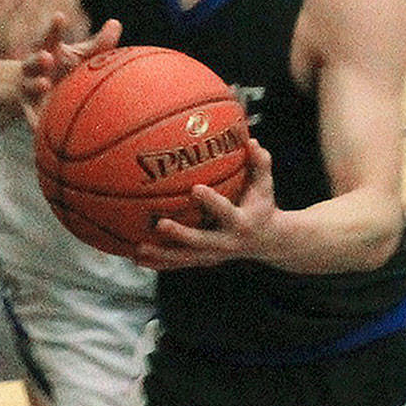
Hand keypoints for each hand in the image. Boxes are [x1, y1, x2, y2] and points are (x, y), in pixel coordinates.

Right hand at [19, 16, 121, 126]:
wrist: (27, 92)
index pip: (49, 38)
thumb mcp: (77, 55)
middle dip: (38, 59)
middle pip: (33, 61)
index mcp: (47, 52)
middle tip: (47, 57)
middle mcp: (34, 69)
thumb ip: (97, 43)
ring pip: (31, 86)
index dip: (55, 28)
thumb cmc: (61, 68)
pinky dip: (37, 122)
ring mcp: (29, 89)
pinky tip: (41, 128)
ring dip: (37, 85)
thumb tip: (116, 23)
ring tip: (45, 83)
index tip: (60, 17)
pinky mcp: (29, 110)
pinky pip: (32, 117)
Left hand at [134, 140, 277, 270]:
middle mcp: (226, 242)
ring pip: (185, 258)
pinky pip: (178, 263)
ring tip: (138, 248)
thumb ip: (260, 163)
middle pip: (201, 241)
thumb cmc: (262, 205)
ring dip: (161, 255)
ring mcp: (214, 255)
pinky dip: (158, 263)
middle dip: (181, 234)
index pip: (225, 211)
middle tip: (160, 224)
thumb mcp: (264, 186)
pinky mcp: (204, 261)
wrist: (269, 241)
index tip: (195, 188)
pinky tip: (136, 258)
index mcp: (241, 222)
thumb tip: (252, 141)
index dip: (211, 202)